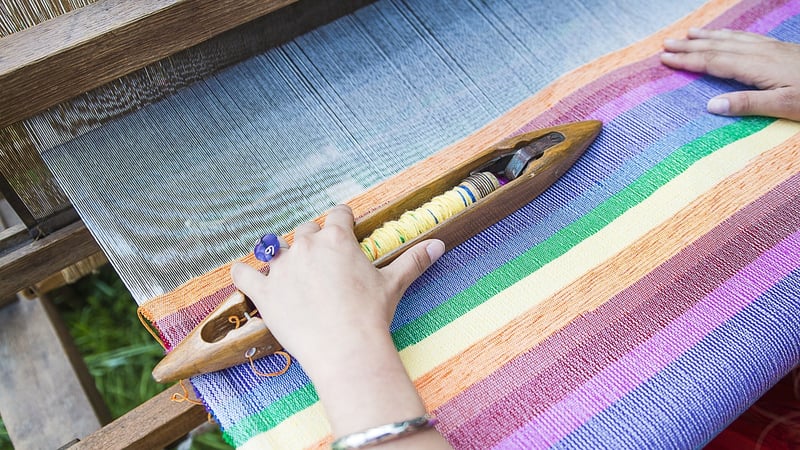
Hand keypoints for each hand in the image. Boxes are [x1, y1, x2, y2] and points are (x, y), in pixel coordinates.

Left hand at [231, 205, 450, 447]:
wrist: (346, 348)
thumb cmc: (371, 315)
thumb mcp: (394, 283)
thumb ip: (414, 259)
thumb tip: (439, 244)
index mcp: (337, 238)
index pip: (338, 215)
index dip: (343, 221)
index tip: (345, 227)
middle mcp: (307, 245)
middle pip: (306, 230)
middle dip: (314, 242)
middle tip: (324, 263)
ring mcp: (282, 268)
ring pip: (277, 249)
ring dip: (284, 257)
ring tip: (292, 272)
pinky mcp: (264, 292)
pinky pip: (243, 274)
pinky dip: (242, 273)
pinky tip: (245, 274)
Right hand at [661, 28, 799, 120]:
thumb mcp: (784, 106)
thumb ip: (748, 104)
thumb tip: (711, 105)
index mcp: (757, 67)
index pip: (714, 61)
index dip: (688, 60)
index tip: (665, 58)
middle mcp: (761, 53)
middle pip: (718, 46)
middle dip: (690, 45)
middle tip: (666, 44)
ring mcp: (771, 48)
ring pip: (731, 38)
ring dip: (707, 36)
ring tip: (688, 34)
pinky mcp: (780, 49)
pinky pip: (746, 37)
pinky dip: (729, 34)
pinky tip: (724, 35)